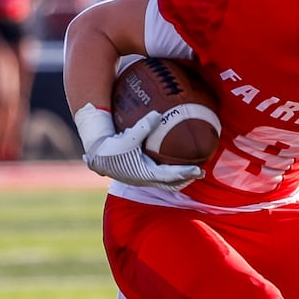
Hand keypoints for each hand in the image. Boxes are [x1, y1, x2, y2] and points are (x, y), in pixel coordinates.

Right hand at [80, 109, 202, 188]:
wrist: (96, 155)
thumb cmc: (111, 146)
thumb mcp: (128, 136)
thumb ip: (144, 126)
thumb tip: (159, 114)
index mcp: (145, 173)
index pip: (170, 176)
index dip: (185, 173)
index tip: (199, 169)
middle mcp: (146, 179)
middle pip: (172, 184)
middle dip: (187, 179)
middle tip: (201, 171)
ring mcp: (144, 179)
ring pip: (167, 184)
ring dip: (180, 179)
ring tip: (193, 171)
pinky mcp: (141, 175)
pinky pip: (160, 179)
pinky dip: (171, 176)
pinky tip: (176, 166)